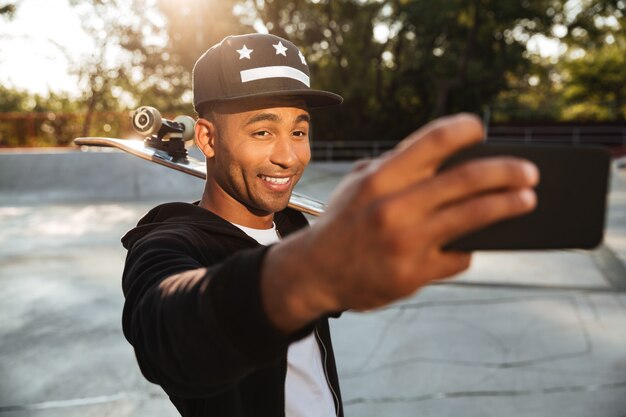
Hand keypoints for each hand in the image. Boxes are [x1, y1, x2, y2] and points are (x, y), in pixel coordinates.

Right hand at [263, 114, 538, 331]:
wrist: (316, 271)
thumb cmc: (343, 221)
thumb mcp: (359, 183)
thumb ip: (398, 167)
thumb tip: (448, 156)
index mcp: (380, 178)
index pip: (433, 140)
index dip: (465, 129)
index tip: (481, 129)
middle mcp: (394, 207)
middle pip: (467, 179)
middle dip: (507, 171)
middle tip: (530, 172)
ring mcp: (406, 242)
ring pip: (474, 217)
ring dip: (509, 205)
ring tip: (527, 199)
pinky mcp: (414, 274)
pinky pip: (459, 256)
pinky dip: (469, 247)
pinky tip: (474, 243)